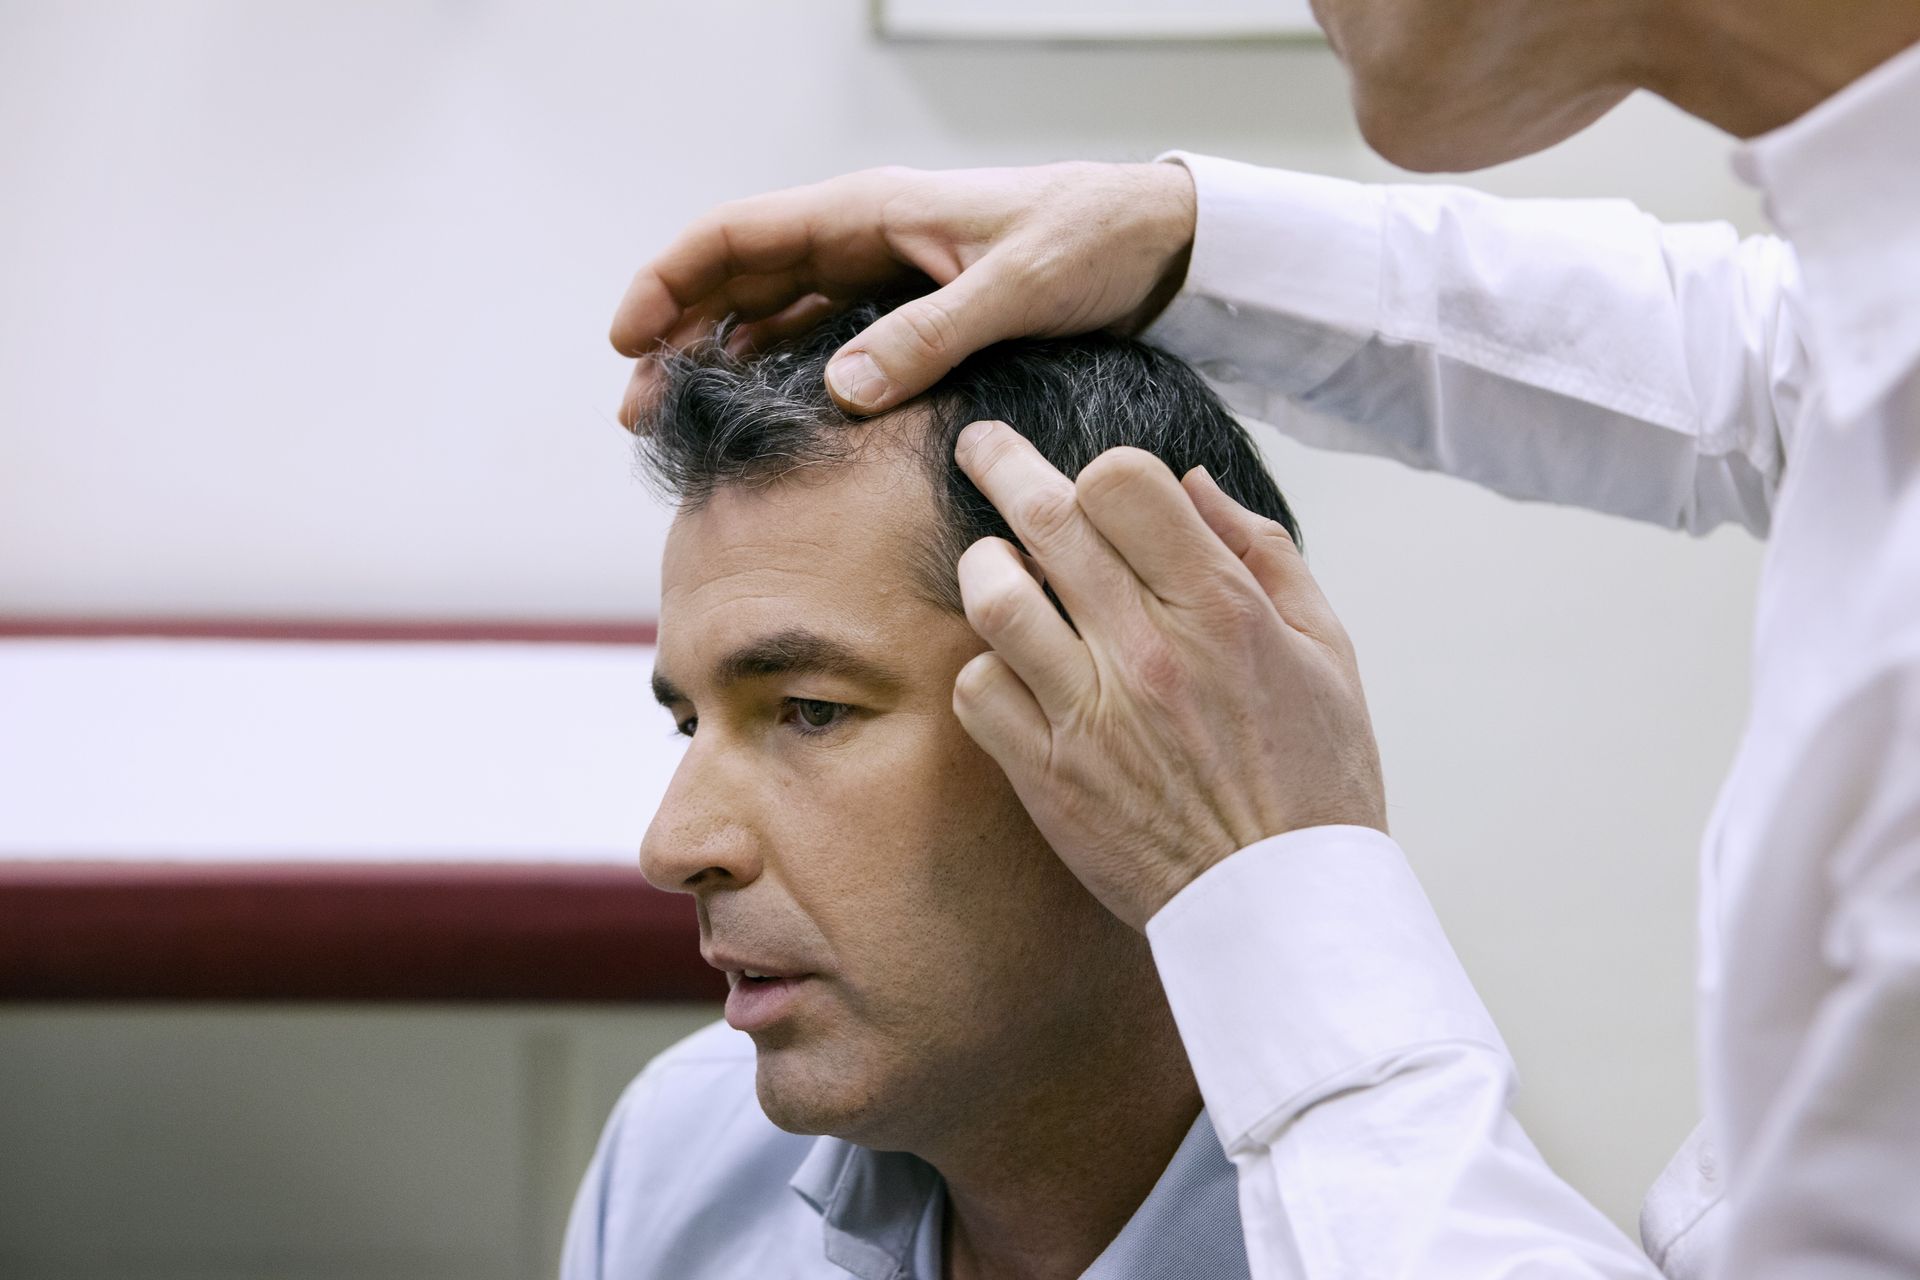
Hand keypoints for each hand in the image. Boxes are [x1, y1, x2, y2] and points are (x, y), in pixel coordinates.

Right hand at [611, 162, 1195, 425]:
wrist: (1160, 246)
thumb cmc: (1094, 242)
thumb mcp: (1016, 288)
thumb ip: (930, 335)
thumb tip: (839, 388)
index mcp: (869, 211)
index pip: (737, 234)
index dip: (670, 279)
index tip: (628, 337)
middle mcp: (861, 240)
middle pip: (737, 281)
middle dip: (674, 336)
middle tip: (635, 410)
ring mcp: (881, 279)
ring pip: (770, 315)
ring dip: (715, 361)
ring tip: (671, 421)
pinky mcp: (910, 316)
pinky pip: (821, 341)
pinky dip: (776, 374)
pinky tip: (753, 413)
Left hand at [950, 422, 1386, 930]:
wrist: (1285, 910)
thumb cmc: (1314, 778)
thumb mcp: (1327, 650)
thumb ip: (1261, 554)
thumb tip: (1191, 483)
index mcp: (1221, 610)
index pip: (1122, 482)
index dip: (1102, 472)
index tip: (1096, 486)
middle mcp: (1148, 652)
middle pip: (1044, 517)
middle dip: (1001, 462)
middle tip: (980, 446)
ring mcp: (1090, 714)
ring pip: (993, 595)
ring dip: (986, 566)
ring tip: (994, 564)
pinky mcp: (1047, 776)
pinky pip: (977, 689)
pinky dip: (985, 668)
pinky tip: (1012, 669)